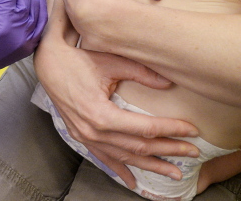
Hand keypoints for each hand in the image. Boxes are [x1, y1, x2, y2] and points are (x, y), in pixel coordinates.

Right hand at [34, 24, 198, 188]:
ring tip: (174, 172)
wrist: (48, 62)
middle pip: (139, 146)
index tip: (192, 130)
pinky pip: (105, 159)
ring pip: (125, 157)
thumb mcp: (111, 61)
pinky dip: (121, 170)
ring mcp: (86, 137)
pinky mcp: (82, 137)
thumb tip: (169, 83)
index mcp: (102, 115)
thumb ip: (141, 73)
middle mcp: (94, 132)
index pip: (145, 128)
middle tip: (192, 153)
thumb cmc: (79, 58)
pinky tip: (134, 182)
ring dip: (151, 165)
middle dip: (168, 150)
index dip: (171, 130)